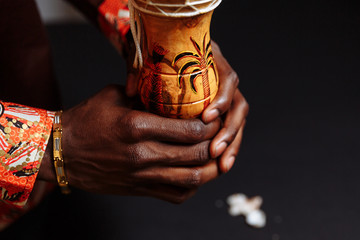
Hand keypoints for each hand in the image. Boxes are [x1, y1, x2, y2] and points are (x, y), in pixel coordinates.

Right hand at [40, 86, 220, 202]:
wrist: (62, 152)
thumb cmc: (87, 119)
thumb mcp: (114, 96)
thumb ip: (146, 94)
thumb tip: (174, 93)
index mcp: (137, 126)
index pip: (190, 130)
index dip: (211, 125)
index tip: (216, 117)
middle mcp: (142, 154)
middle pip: (196, 154)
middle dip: (217, 143)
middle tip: (222, 134)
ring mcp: (141, 176)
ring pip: (192, 178)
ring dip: (212, 169)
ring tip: (219, 156)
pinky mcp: (139, 190)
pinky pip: (176, 195)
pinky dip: (193, 186)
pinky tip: (197, 174)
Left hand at [125, 41, 248, 172]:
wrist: (161, 45)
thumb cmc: (154, 51)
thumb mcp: (147, 56)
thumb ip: (139, 69)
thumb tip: (129, 90)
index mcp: (212, 59)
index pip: (228, 79)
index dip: (221, 100)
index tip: (206, 118)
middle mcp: (222, 77)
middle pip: (238, 104)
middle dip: (229, 131)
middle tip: (214, 151)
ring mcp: (224, 93)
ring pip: (237, 121)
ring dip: (232, 144)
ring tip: (221, 167)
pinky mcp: (221, 109)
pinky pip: (230, 129)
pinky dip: (227, 148)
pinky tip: (219, 166)